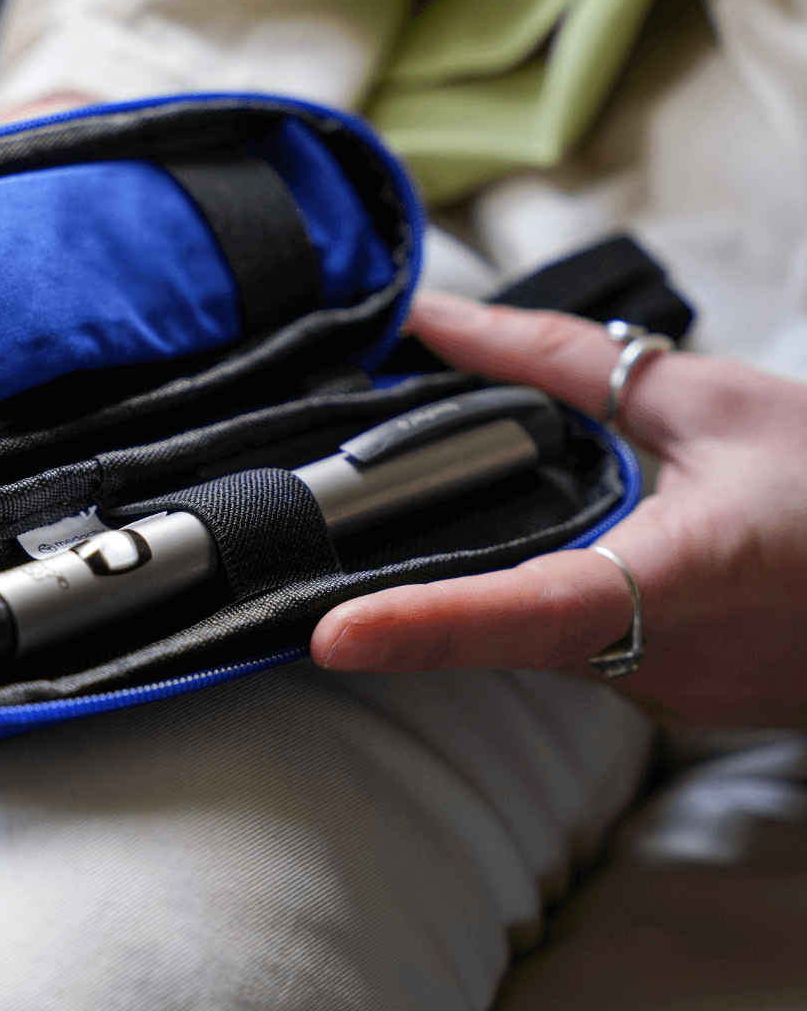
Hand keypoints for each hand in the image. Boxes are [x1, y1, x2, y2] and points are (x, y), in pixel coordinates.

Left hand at [311, 291, 806, 727]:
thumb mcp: (706, 399)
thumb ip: (559, 360)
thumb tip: (441, 318)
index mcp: (684, 579)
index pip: (532, 611)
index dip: (427, 629)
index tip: (332, 637)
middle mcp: (668, 660)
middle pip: (499, 635)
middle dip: (407, 606)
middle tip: (311, 571)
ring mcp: (673, 695)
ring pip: (532, 646)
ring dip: (470, 598)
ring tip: (393, 560)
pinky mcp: (673, 700)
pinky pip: (573, 653)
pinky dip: (529, 607)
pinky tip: (516, 563)